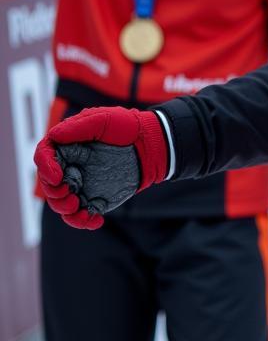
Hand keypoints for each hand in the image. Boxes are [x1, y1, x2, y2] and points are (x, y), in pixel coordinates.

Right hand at [33, 107, 168, 228]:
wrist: (151, 144)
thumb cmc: (128, 126)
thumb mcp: (104, 120)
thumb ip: (78, 128)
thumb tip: (54, 137)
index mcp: (69, 147)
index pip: (44, 157)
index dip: (45, 168)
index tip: (56, 176)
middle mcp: (71, 167)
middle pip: (49, 184)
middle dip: (53, 192)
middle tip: (68, 192)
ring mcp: (82, 184)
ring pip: (61, 203)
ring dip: (64, 208)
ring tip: (76, 205)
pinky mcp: (95, 198)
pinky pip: (82, 214)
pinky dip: (83, 221)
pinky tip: (95, 220)